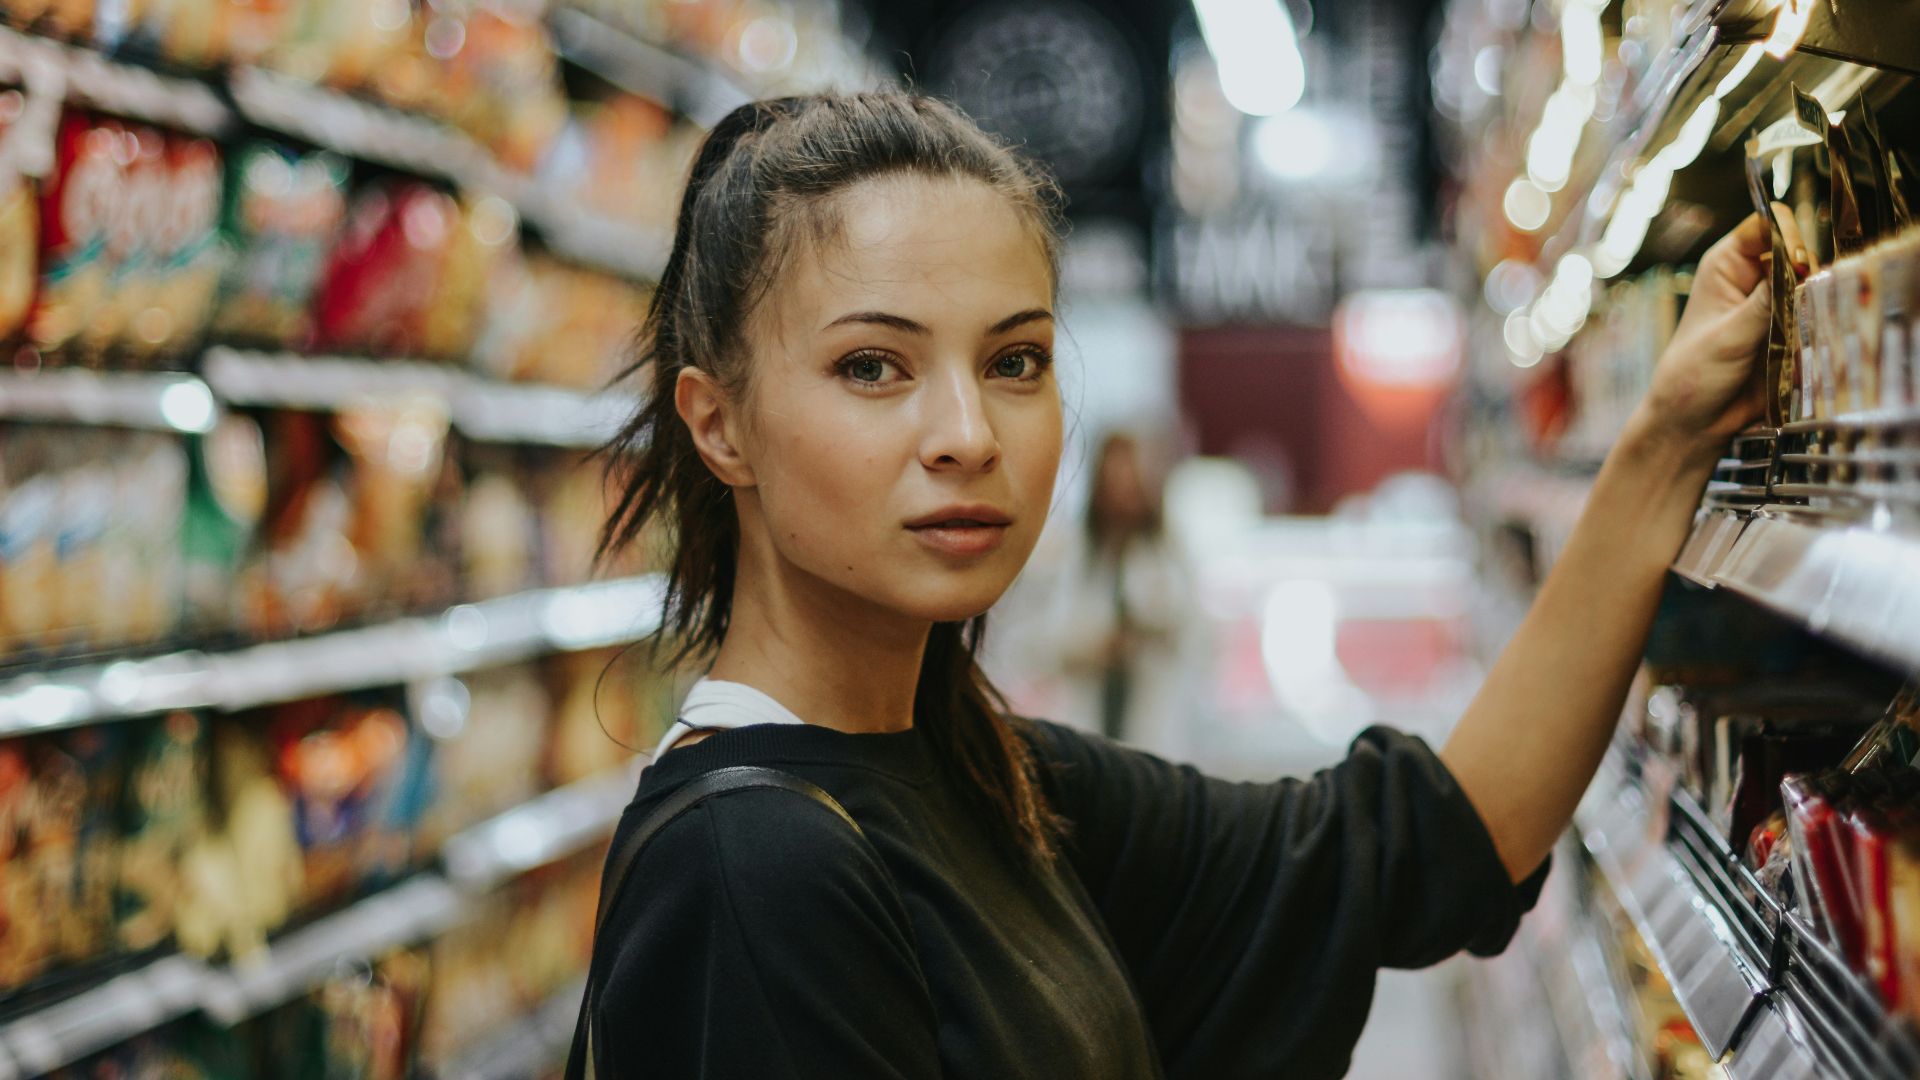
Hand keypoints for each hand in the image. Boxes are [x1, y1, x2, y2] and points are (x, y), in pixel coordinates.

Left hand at [1639, 204, 1808, 448]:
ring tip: (1802, 327)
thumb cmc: (1694, 375)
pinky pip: (1818, 315)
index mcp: (1726, 265)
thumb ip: (1765, 303)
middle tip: (1803, 300)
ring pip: (1813, 284)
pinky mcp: (1790, 329)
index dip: (1787, 236)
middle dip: (1807, 272)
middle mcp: (1752, 278)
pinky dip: (1821, 324)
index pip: (1766, 226)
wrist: (1695, 421)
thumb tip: (1799, 270)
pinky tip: (1810, 341)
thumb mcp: (1728, 336)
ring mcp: (1774, 303)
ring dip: (1816, 301)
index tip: (1797, 262)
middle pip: (1798, 252)